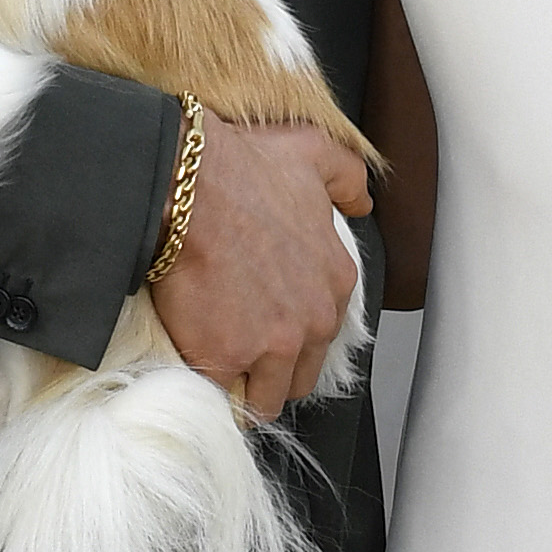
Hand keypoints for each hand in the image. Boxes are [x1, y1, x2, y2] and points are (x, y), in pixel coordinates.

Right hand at [151, 118, 368, 418]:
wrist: (188, 185)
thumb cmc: (242, 168)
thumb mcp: (312, 154)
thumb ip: (347, 177)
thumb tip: (362, 200)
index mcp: (335, 281)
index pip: (323, 336)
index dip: (291, 337)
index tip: (264, 328)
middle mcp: (313, 320)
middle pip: (299, 376)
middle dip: (271, 373)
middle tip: (237, 354)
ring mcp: (273, 345)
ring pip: (265, 397)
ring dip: (242, 391)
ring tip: (214, 372)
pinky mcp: (227, 358)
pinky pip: (220, 394)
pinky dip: (206, 387)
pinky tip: (191, 371)